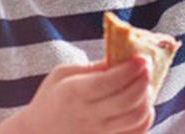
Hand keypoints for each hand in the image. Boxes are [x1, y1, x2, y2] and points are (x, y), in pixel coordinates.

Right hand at [0, 57, 154, 133]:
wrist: (37, 133)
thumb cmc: (52, 98)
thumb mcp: (63, 74)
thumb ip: (93, 67)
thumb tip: (123, 58)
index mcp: (73, 93)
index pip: (108, 82)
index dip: (130, 69)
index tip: (142, 58)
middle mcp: (86, 117)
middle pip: (127, 100)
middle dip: (143, 80)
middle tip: (147, 67)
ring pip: (136, 118)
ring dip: (147, 98)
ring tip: (146, 85)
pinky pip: (136, 132)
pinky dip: (145, 116)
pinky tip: (142, 103)